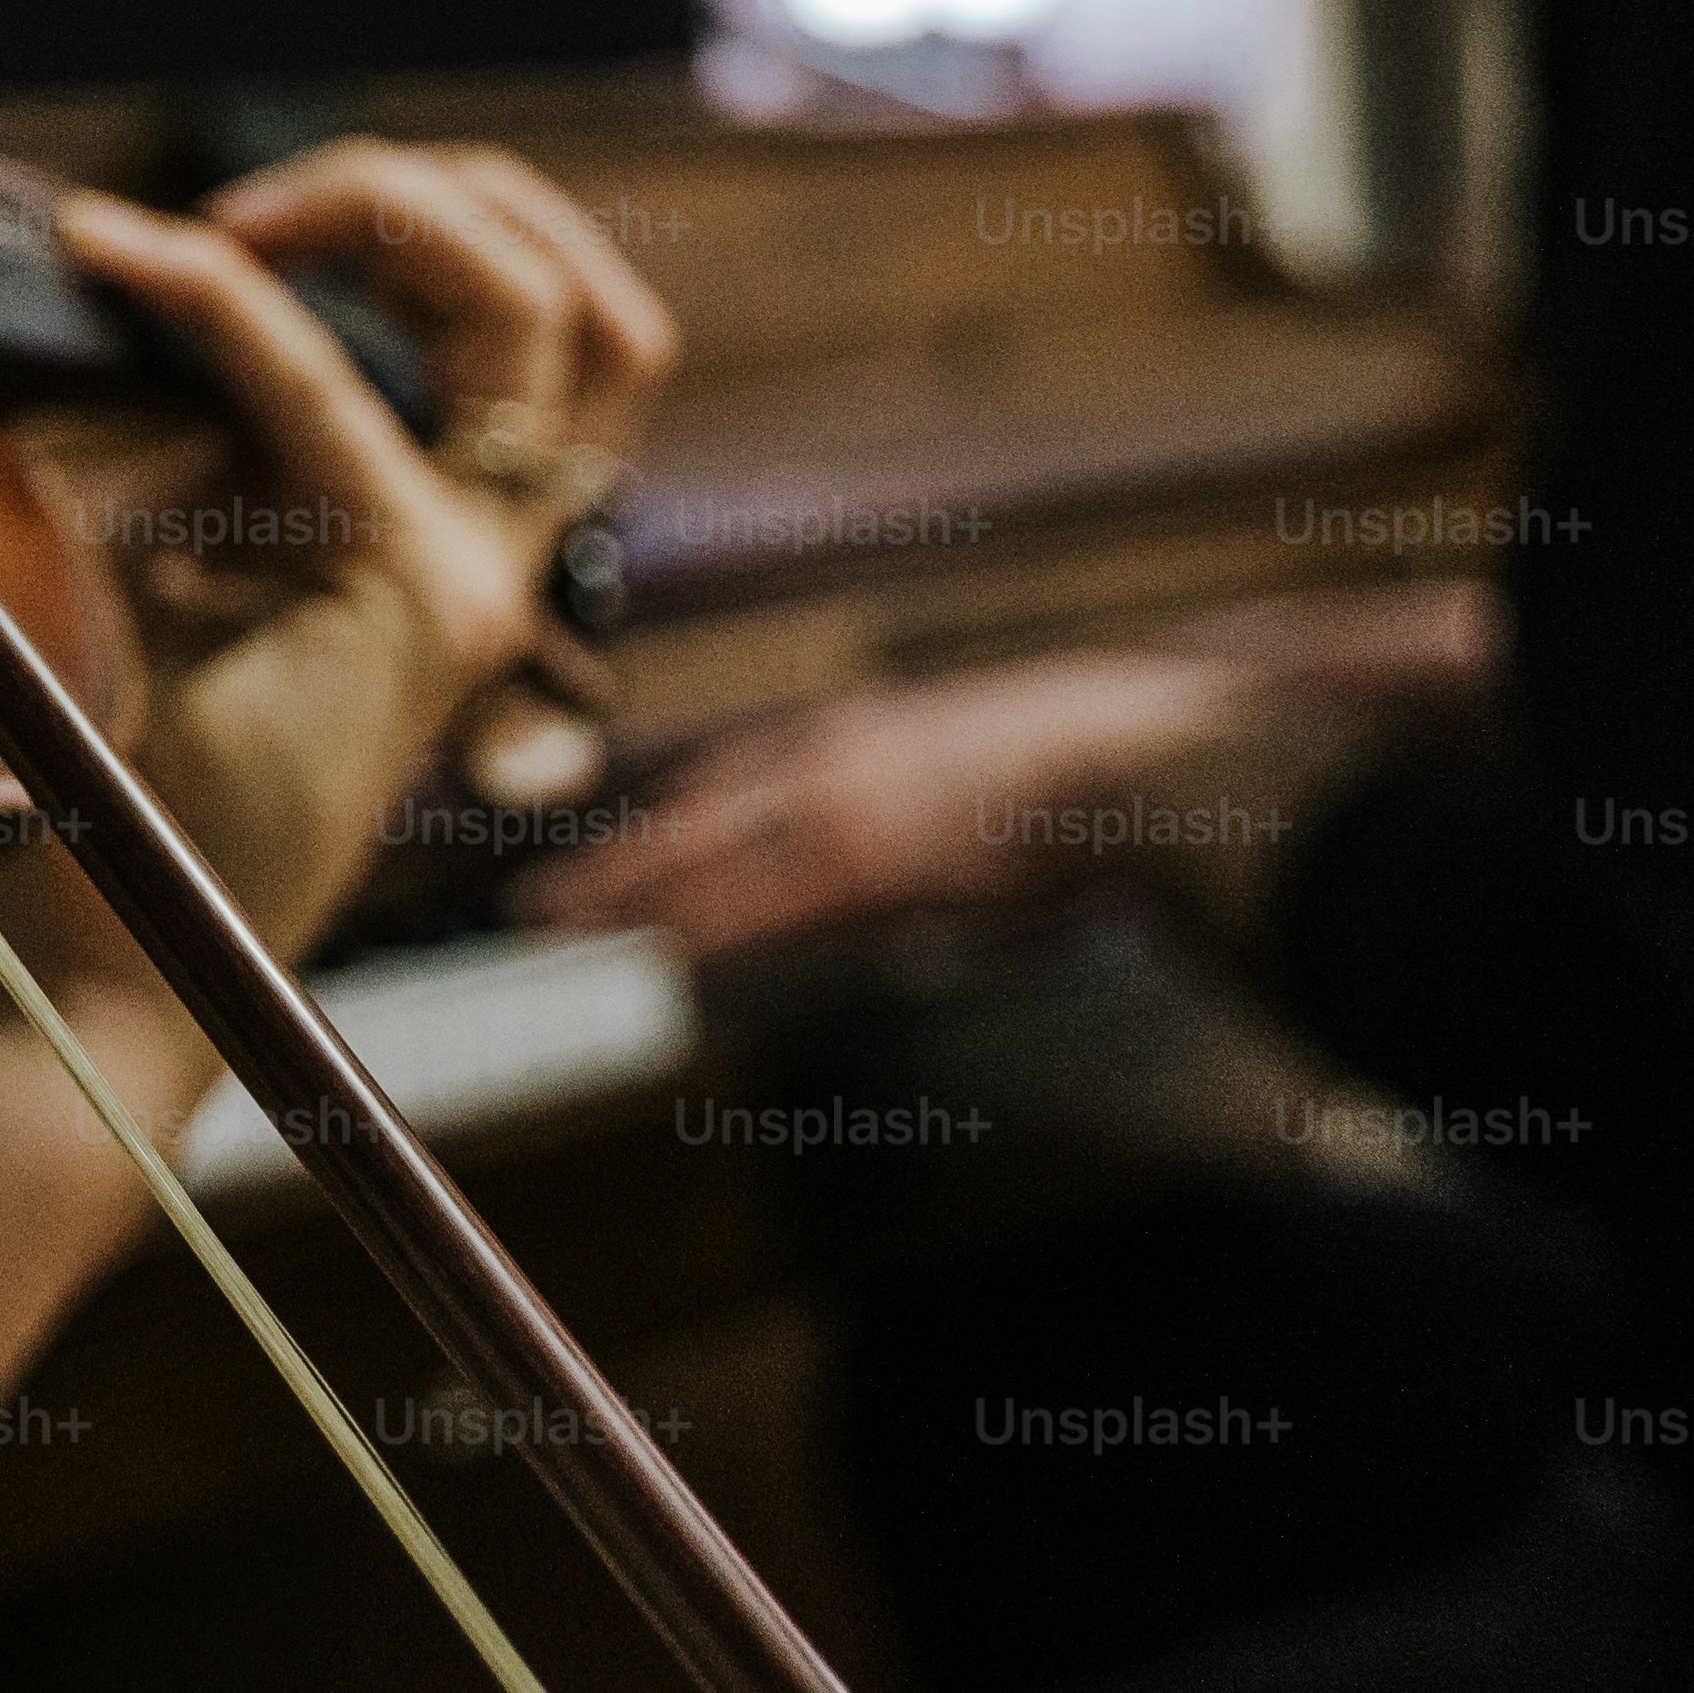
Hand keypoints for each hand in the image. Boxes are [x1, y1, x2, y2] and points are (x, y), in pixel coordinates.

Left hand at [0, 140, 677, 1046]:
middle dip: (424, 188)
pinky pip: (328, 390)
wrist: (118, 932)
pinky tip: (124, 260)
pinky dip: (225, 298)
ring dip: (383, 206)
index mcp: (461, 527)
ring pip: (533, 308)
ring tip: (230, 221)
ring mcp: (478, 573)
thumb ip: (225, 416)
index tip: (196, 221)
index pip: (528, 318)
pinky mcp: (411, 601)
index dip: (390, 215)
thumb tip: (166, 257)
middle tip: (253, 207)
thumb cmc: (137, 745)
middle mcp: (499, 546)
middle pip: (577, 291)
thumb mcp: (191, 535)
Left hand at [508, 648, 1265, 962]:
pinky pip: (751, 904)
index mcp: (877, 732)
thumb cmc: (1109, 772)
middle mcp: (842, 753)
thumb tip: (961, 882)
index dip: (685, 820)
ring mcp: (845, 799)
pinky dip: (691, 931)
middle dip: (623, 857)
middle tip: (550, 898)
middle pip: (699, 809)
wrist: (1143, 751)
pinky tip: (646, 960)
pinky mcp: (860, 857)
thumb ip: (964, 825)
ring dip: (628, 895)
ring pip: (703, 854)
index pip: (748, 780)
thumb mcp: (1019, 779)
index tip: (637, 843)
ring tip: (562, 931)